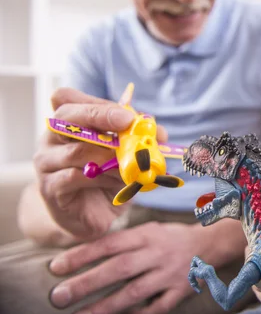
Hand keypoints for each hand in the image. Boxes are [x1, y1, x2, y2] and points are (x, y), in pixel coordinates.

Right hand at [34, 88, 165, 238]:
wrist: (90, 215)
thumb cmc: (107, 177)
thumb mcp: (124, 153)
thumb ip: (138, 138)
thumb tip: (159, 133)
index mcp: (67, 122)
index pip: (67, 98)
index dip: (94, 102)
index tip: (126, 113)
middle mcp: (51, 138)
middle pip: (66, 117)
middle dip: (101, 117)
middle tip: (128, 122)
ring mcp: (47, 162)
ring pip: (77, 150)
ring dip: (111, 156)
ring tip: (133, 164)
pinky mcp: (50, 187)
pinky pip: (75, 176)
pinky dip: (102, 177)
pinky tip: (120, 181)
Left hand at [49, 221, 199, 313]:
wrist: (211, 244)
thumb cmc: (171, 238)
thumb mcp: (148, 230)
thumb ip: (122, 241)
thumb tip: (84, 254)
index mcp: (146, 235)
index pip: (110, 243)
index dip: (82, 255)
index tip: (56, 267)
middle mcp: (157, 253)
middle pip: (119, 268)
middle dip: (87, 283)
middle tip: (59, 297)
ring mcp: (169, 274)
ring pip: (135, 292)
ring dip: (106, 306)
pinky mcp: (181, 291)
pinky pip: (158, 308)